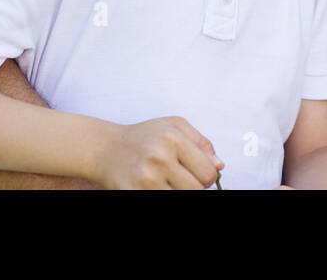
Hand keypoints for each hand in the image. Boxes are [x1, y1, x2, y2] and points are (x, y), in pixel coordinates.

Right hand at [96, 116, 223, 189]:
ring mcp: (145, 179)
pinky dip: (163, 194)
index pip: (208, 172)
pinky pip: (160, 200)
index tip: (198, 173)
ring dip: (179, 192)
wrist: (107, 148)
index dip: (208, 175)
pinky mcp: (133, 193)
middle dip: (195, 186)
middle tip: (183, 178)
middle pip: (197, 190)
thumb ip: (201, 143)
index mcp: (173, 139)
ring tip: (170, 181)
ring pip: (181, 197)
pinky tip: (158, 186)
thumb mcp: (174, 126)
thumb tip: (219, 165)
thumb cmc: (144, 136)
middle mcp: (159, 159)